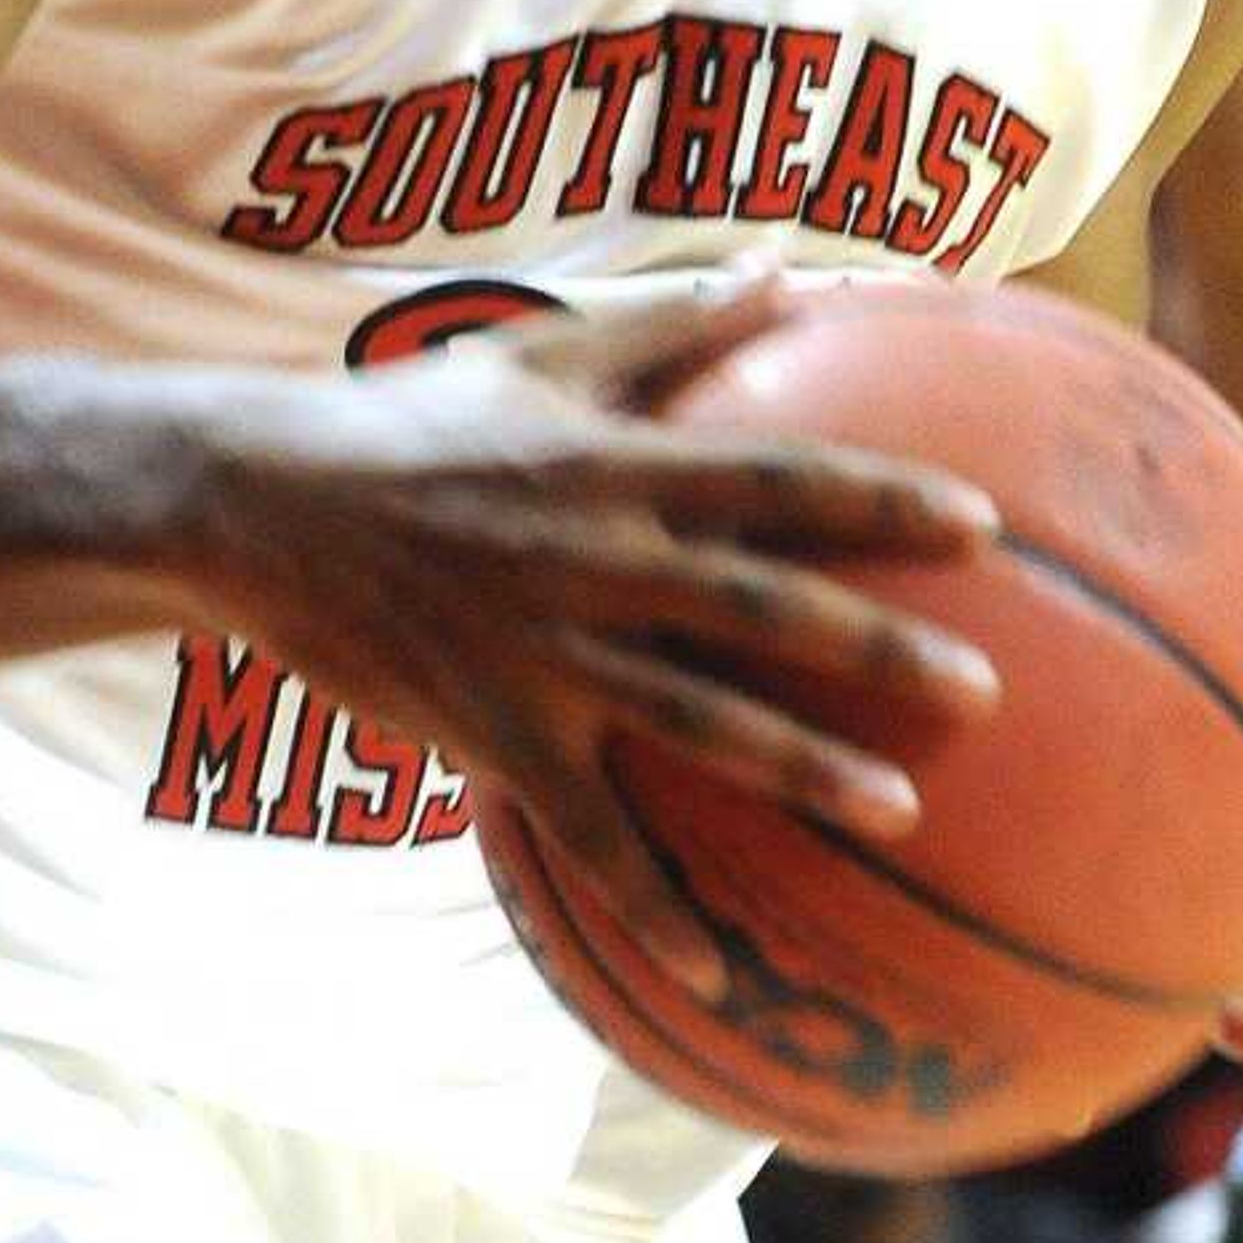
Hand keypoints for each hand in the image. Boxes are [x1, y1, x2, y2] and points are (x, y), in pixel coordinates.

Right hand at [188, 275, 1002, 1001]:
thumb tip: (791, 263)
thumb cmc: (407, 421)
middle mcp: (590, 557)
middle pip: (754, 605)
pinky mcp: (494, 733)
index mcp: (610, 463)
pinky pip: (587, 839)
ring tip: (902, 811)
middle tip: (981, 687)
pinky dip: (653, 908)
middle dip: (871, 646)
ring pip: (693, 720)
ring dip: (801, 770)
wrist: (260, 508)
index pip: (769, 474)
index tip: (979, 524)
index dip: (875, 498)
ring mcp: (543, 653)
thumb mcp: (534, 352)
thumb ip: (669, 319)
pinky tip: (721, 979)